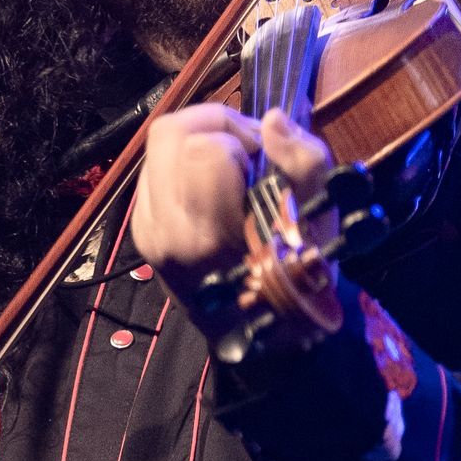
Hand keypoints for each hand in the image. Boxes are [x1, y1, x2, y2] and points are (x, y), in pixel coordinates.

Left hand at [130, 104, 331, 295]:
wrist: (259, 341)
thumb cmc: (295, 284)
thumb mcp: (320, 223)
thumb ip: (304, 162)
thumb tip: (272, 119)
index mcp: (208, 234)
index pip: (204, 149)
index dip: (239, 134)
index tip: (263, 156)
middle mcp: (166, 231)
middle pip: (168, 132)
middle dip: (213, 123)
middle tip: (246, 149)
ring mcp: (147, 231)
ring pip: (157, 146)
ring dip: (197, 140)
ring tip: (231, 166)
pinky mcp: (140, 230)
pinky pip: (152, 169)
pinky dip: (182, 163)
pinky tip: (211, 185)